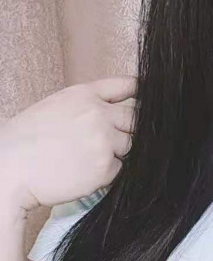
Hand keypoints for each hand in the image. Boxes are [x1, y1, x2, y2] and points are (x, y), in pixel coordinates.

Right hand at [0, 76, 136, 211]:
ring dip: (116, 153)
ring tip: (85, 159)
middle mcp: (98, 113)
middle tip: (105, 141)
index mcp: (85, 94)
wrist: (8, 169)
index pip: (127, 86)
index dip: (141, 93)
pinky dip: (106, 174)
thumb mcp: (56, 106)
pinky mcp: (105, 167)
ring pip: (129, 145)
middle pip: (136, 119)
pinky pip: (119, 169)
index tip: (151, 101)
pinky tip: (82, 173)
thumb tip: (117, 110)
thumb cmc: (26, 140)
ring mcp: (104, 140)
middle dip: (128, 129)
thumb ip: (88, 104)